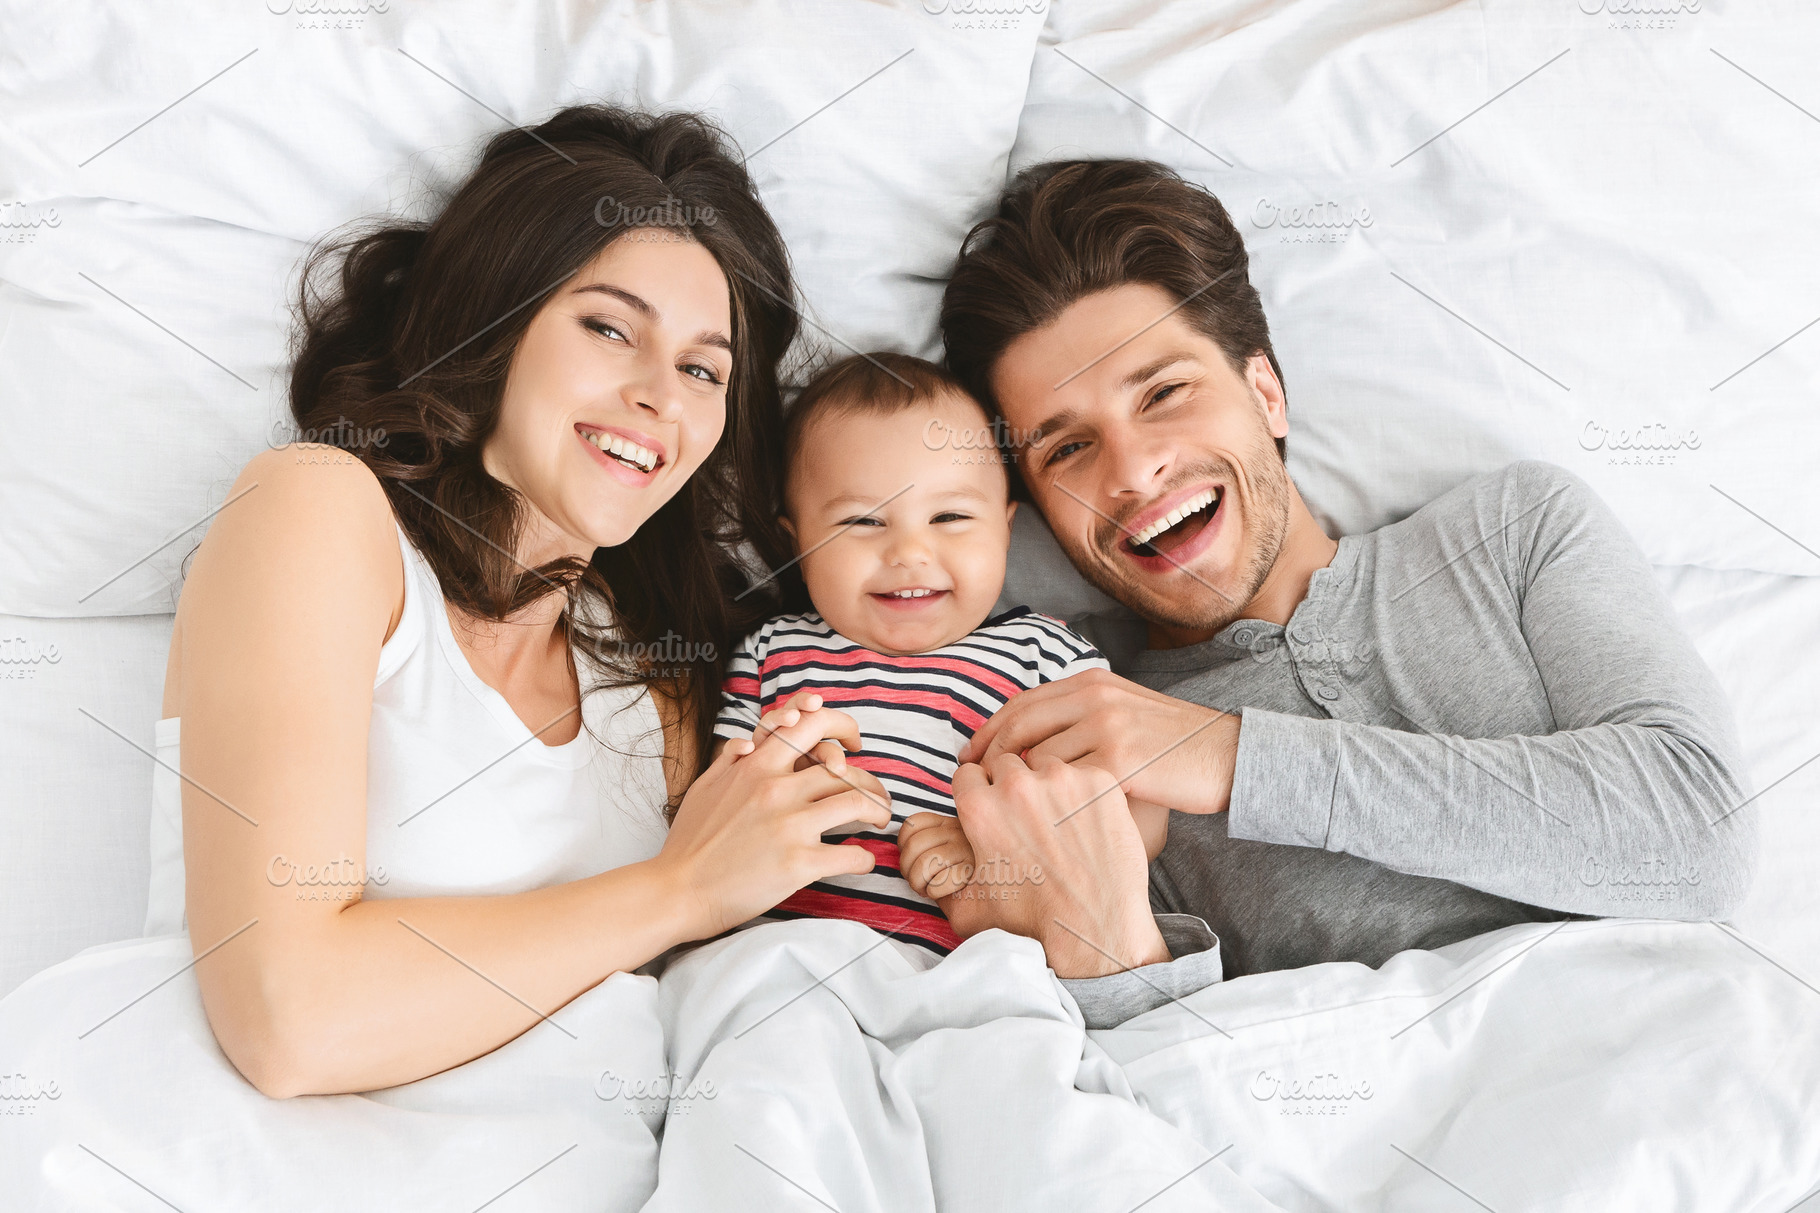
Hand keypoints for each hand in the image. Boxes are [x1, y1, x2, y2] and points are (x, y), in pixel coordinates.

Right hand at [659, 702, 891, 938]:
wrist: (677, 890)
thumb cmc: (688, 842)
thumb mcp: (704, 786)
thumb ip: (731, 759)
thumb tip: (750, 741)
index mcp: (756, 766)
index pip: (810, 726)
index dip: (840, 725)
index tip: (852, 742)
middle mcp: (776, 789)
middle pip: (844, 769)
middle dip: (870, 780)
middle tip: (879, 796)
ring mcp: (789, 825)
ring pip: (857, 803)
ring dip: (877, 811)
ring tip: (881, 821)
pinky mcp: (798, 863)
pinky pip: (850, 855)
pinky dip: (863, 858)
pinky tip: (862, 861)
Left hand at [898, 812, 976, 900]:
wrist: (993, 888)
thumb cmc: (960, 872)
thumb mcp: (945, 847)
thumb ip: (926, 842)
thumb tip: (903, 849)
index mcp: (947, 823)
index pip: (911, 825)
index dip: (903, 846)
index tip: (912, 860)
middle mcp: (957, 831)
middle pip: (913, 846)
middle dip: (907, 870)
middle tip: (917, 881)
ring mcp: (966, 849)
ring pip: (924, 864)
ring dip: (918, 883)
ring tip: (926, 888)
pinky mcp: (973, 872)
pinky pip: (940, 882)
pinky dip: (934, 892)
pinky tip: (940, 892)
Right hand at [946, 753, 1168, 978]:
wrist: (1095, 933)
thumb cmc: (1033, 927)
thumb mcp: (966, 908)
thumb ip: (944, 876)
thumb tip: (929, 868)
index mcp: (980, 809)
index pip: (968, 774)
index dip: (979, 793)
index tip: (994, 810)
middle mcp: (1017, 786)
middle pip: (1006, 764)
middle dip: (1012, 788)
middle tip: (1029, 822)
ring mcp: (1063, 780)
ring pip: (1046, 765)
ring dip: (1049, 787)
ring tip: (1060, 826)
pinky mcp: (1100, 783)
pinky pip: (1085, 774)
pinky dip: (1085, 795)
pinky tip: (1089, 826)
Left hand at [959, 669, 1238, 814]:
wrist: (1227, 756)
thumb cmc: (1174, 746)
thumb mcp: (1125, 711)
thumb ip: (1082, 715)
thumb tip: (1029, 740)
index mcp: (1091, 682)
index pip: (1021, 703)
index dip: (989, 732)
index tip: (969, 758)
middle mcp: (1095, 696)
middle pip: (1019, 726)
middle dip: (989, 759)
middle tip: (971, 788)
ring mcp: (1107, 726)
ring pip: (1038, 758)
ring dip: (1014, 787)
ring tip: (1002, 813)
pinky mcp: (1120, 760)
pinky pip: (1066, 783)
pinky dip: (1046, 803)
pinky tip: (1037, 823)